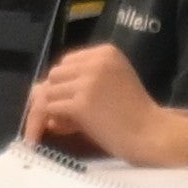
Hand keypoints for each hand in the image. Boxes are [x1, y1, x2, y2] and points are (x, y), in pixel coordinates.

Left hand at [27, 43, 161, 157]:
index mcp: (106, 52)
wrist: (151, 135)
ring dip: (53, 109)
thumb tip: (36, 90)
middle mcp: (97, 61)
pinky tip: (63, 130)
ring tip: (68, 125)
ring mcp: (89, 81)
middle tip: (65, 116)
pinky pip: (51, 108)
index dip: (65, 83)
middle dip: (56, 95)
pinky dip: (51, 120)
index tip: (70, 100)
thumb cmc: (133, 114)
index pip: (68, 62)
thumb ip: (79, 83)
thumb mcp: (109, 86)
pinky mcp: (82, 103)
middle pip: (55, 74)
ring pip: (49, 91)